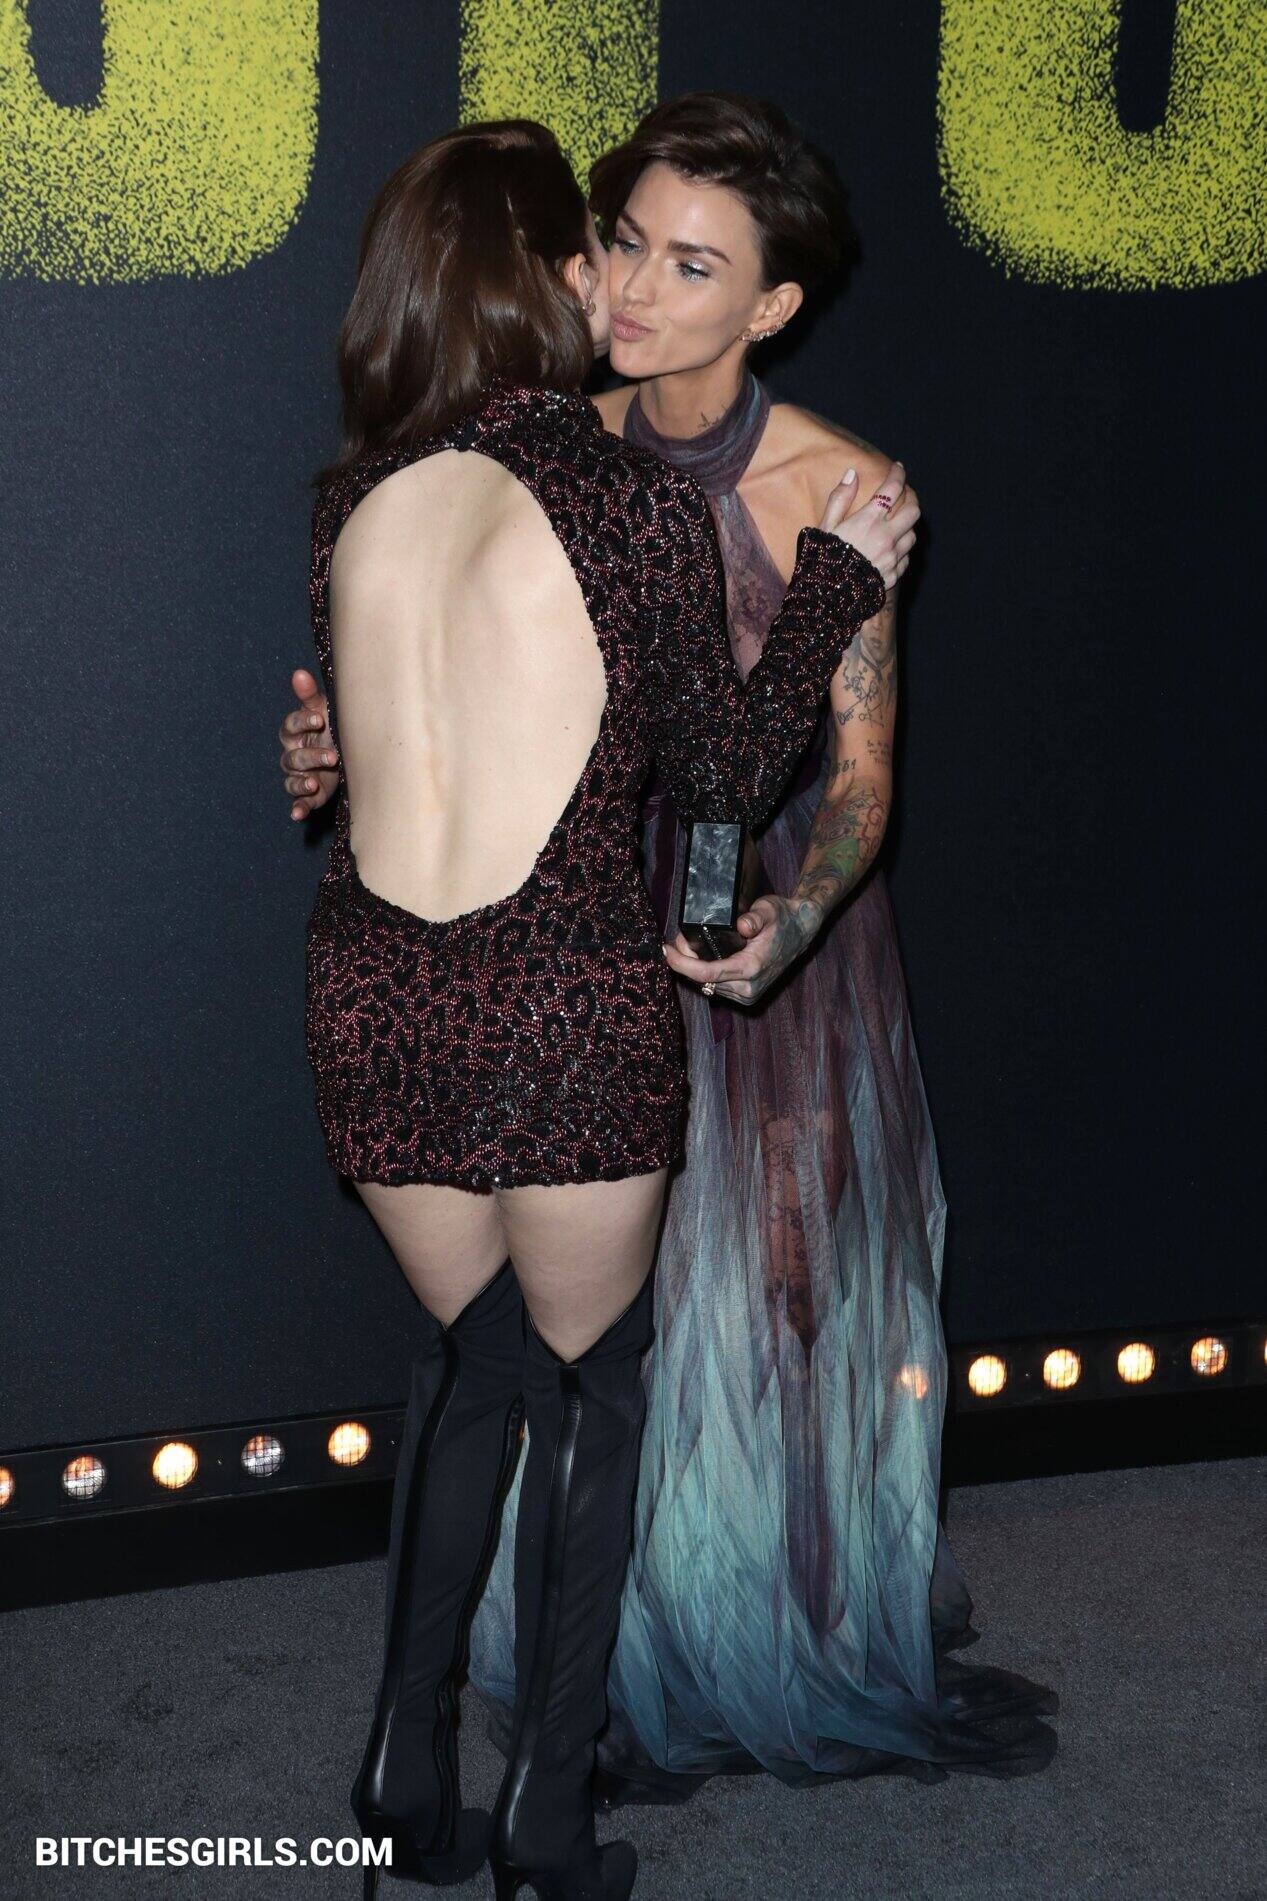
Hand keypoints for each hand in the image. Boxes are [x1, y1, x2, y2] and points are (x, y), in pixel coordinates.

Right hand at [279, 667, 339, 818]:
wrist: (346, 752)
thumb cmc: (330, 728)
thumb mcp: (323, 710)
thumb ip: (310, 696)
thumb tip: (299, 673)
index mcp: (294, 732)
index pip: (290, 726)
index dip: (303, 723)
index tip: (319, 720)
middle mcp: (293, 754)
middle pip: (293, 756)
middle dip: (311, 756)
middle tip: (332, 755)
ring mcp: (299, 776)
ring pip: (292, 780)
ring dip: (301, 783)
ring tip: (312, 784)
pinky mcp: (308, 795)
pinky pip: (298, 802)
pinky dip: (297, 808)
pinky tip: (297, 815)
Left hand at [660, 894, 816, 1005]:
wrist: (801, 932)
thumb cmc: (782, 918)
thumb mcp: (768, 910)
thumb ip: (755, 918)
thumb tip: (741, 926)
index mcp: (751, 968)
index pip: (706, 973)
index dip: (681, 964)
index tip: (666, 950)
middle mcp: (748, 987)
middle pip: (702, 980)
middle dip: (684, 962)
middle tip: (676, 940)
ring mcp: (747, 994)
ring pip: (708, 986)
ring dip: (694, 969)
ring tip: (686, 947)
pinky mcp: (746, 996)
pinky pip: (717, 988)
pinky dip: (705, 975)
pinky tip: (700, 959)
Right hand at [817, 457, 918, 590]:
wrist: (826, 596)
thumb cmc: (822, 559)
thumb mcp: (825, 526)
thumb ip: (840, 498)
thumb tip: (852, 474)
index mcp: (869, 520)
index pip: (892, 488)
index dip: (898, 474)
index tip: (898, 467)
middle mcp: (886, 537)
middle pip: (913, 510)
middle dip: (912, 499)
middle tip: (905, 496)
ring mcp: (892, 557)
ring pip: (912, 535)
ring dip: (907, 527)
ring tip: (898, 524)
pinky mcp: (893, 575)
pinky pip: (906, 558)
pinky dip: (902, 550)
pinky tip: (892, 549)